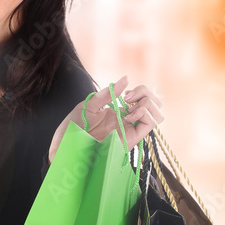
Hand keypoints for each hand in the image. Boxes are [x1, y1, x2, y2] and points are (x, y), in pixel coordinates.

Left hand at [48, 75, 164, 163]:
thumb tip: (126, 78)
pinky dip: (143, 114)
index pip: (145, 99)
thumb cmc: (74, 127)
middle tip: (127, 97)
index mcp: (120, 113)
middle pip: (156, 106)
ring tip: (129, 107)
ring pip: (158, 116)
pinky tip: (127, 115)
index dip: (140, 91)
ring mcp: (131, 131)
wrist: (66, 146)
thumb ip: (108, 94)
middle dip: (147, 94)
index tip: (124, 93)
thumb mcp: (90, 104)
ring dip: (147, 104)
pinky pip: (149, 124)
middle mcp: (129, 122)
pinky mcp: (131, 140)